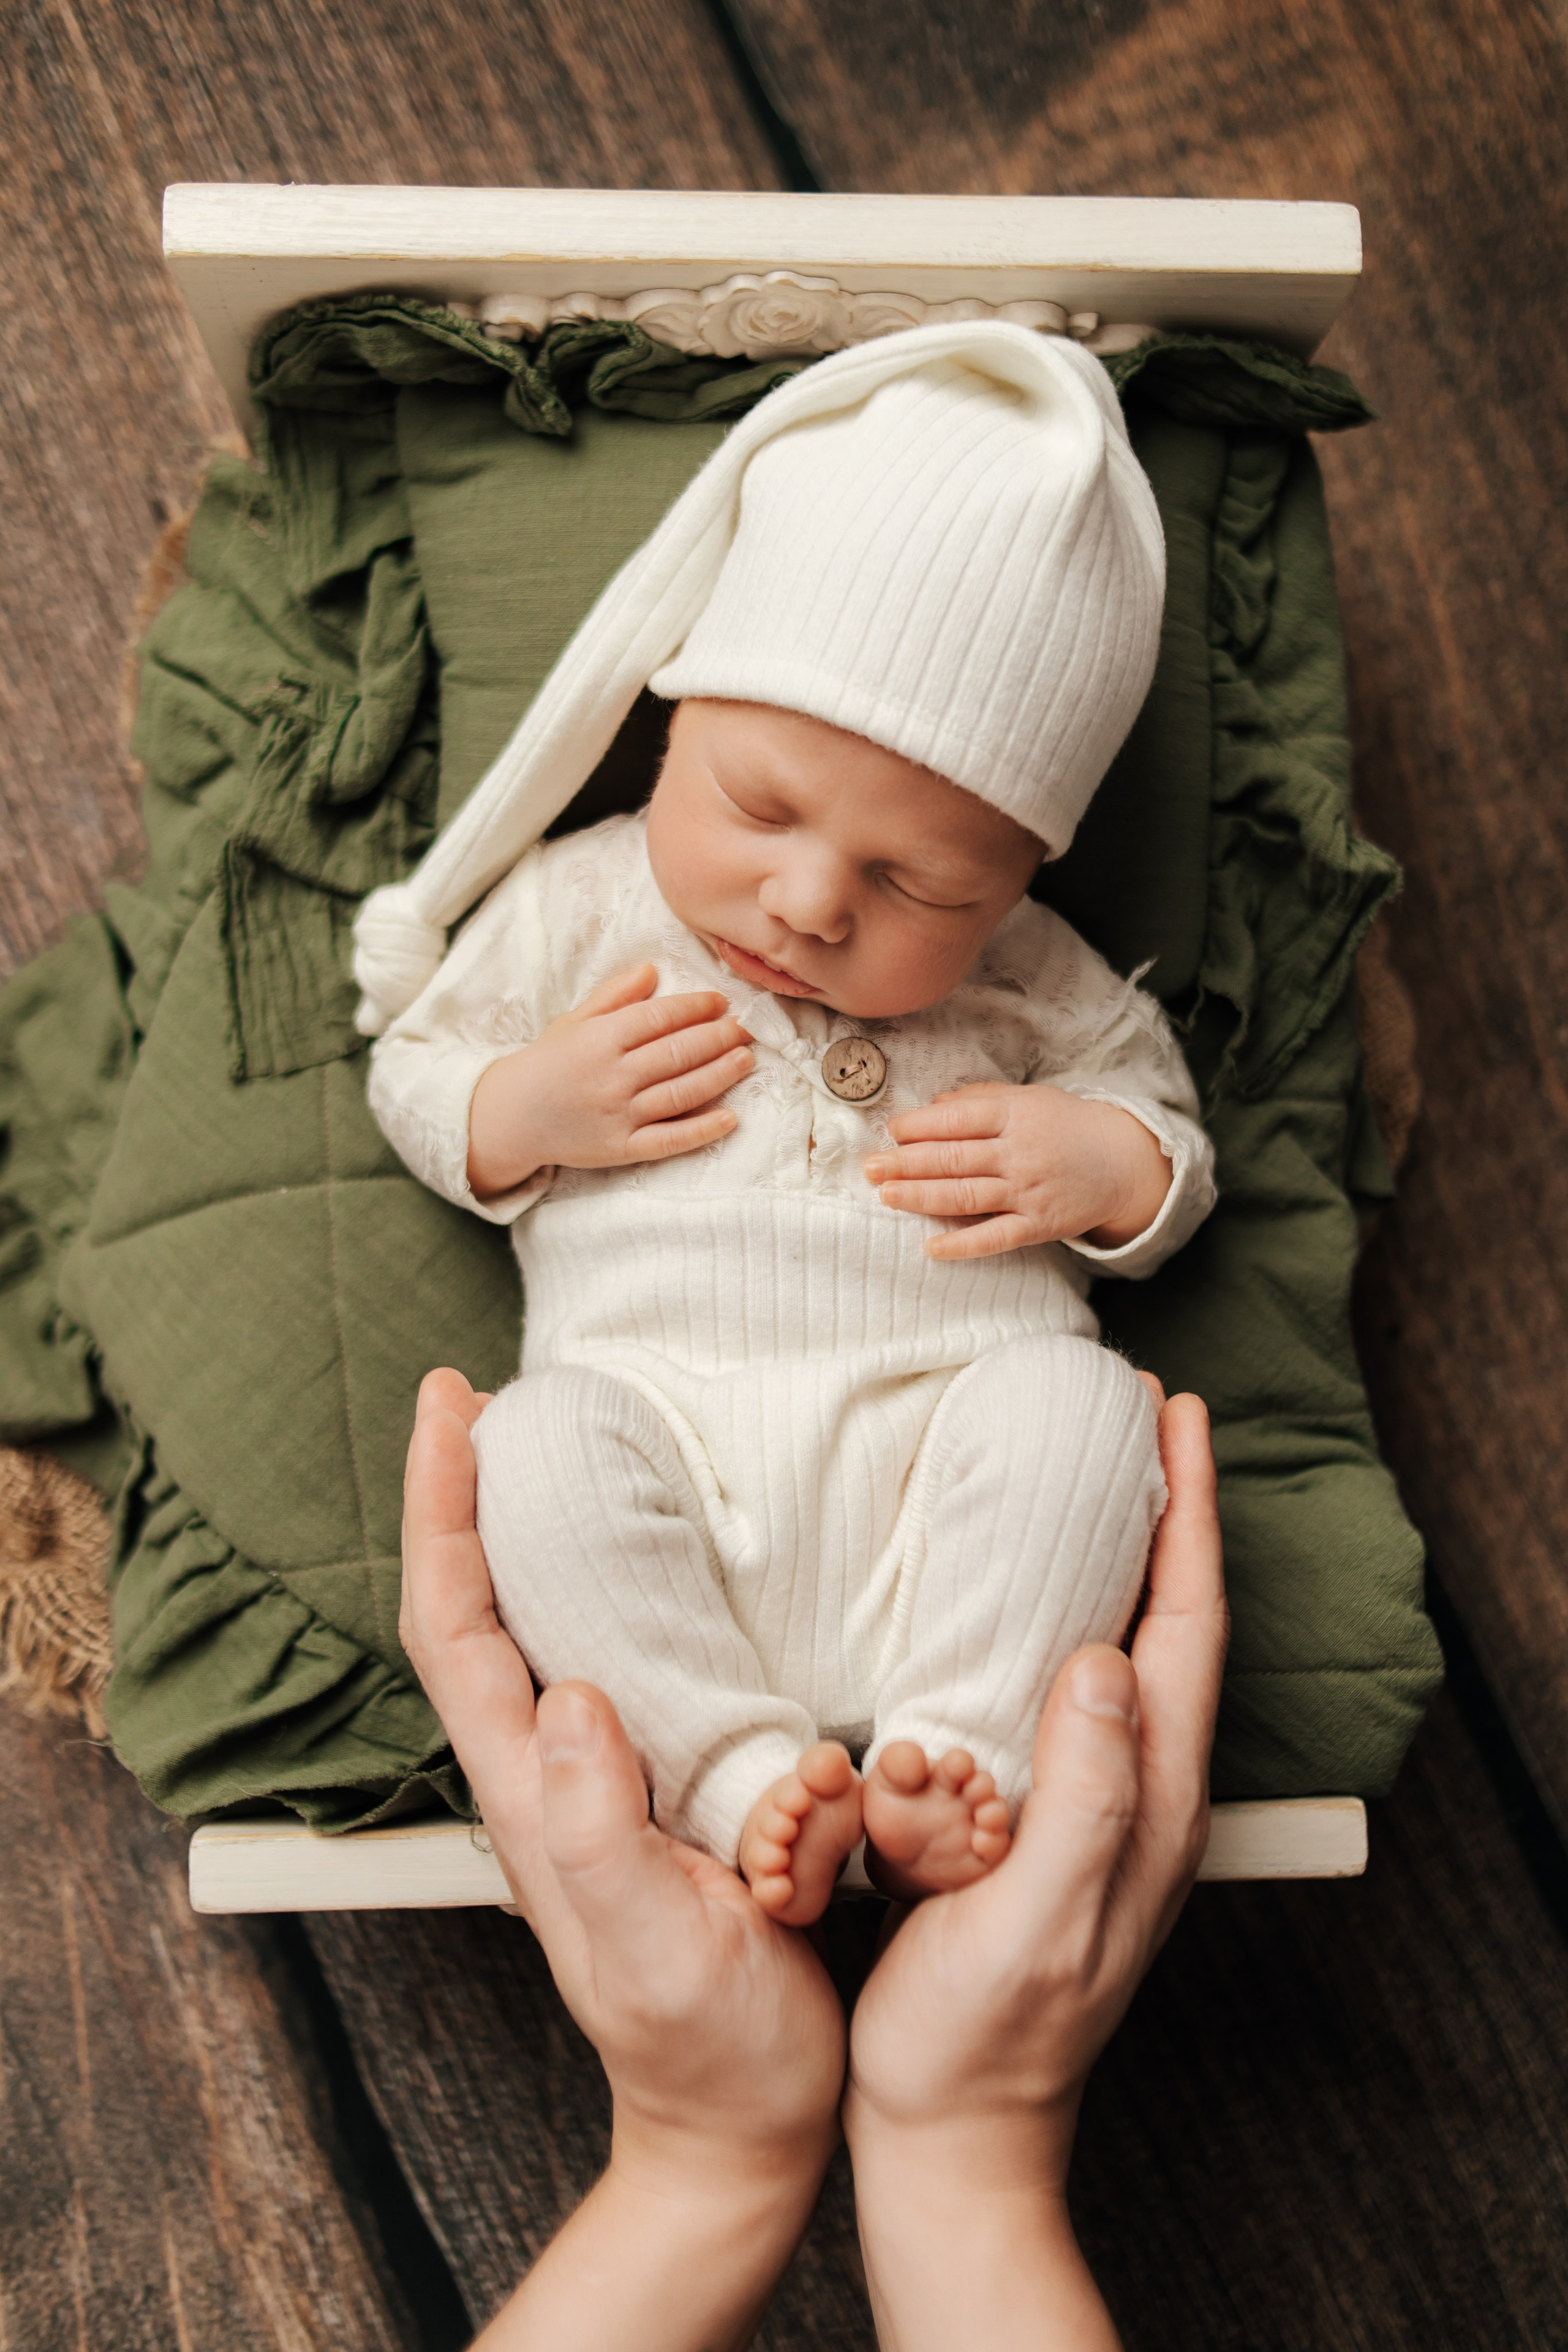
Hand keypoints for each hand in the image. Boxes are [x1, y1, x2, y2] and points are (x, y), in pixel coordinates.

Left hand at [401, 1368, 843, 2351]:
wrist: (749, 2118)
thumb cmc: (710, 2047)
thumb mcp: (656, 1950)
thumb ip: (602, 1838)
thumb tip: (573, 1701)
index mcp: (536, 1795)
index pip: (457, 1627)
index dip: (443, 1514)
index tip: (451, 1410)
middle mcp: (553, 1769)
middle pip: (477, 1605)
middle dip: (463, 1493)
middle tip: (480, 1394)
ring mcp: (603, 1775)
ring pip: (539, 1623)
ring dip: (525, 1525)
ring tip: (550, 1438)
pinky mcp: (662, 1780)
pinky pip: (617, 1654)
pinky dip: (609, 1578)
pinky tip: (651, 1542)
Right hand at [467, 961, 752, 1198]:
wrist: (511, 1117)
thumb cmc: (548, 1063)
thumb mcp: (575, 1022)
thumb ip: (615, 996)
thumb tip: (653, 970)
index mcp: (600, 1038)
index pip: (660, 1018)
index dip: (696, 1008)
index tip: (721, 1003)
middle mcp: (611, 1076)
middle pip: (678, 1052)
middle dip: (718, 1037)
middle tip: (744, 1028)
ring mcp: (618, 1114)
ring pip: (682, 1092)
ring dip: (720, 1074)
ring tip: (745, 1059)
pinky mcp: (621, 1148)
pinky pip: (670, 1139)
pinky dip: (702, 1130)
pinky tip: (731, 1118)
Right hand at [845, 1391, 1227, 2349]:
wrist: (948, 2130)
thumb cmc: (983, 2036)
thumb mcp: (1037, 1916)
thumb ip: (1084, 1795)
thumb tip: (1106, 1661)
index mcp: (1150, 1803)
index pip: (1186, 1628)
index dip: (1187, 1518)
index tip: (1175, 1420)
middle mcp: (1139, 1795)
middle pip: (1171, 1623)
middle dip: (1169, 1514)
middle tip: (1140, 1420)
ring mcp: (1096, 1810)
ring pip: (1125, 1650)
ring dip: (1122, 1556)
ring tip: (1094, 1478)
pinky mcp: (1045, 1822)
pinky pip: (1071, 1689)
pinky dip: (1064, 1615)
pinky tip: (1021, 1599)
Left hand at [863, 1081, 1171, 1260]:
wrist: (1122, 1160)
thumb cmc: (1066, 1125)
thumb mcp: (1029, 1098)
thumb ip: (981, 1099)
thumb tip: (933, 1104)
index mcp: (1015, 1115)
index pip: (957, 1119)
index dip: (919, 1126)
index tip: (891, 1132)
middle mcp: (1019, 1152)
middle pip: (952, 1158)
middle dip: (905, 1163)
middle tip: (870, 1168)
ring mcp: (1028, 1191)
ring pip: (965, 1196)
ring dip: (920, 1197)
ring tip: (886, 1196)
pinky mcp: (1038, 1224)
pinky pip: (995, 1238)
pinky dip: (962, 1245)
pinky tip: (931, 1247)